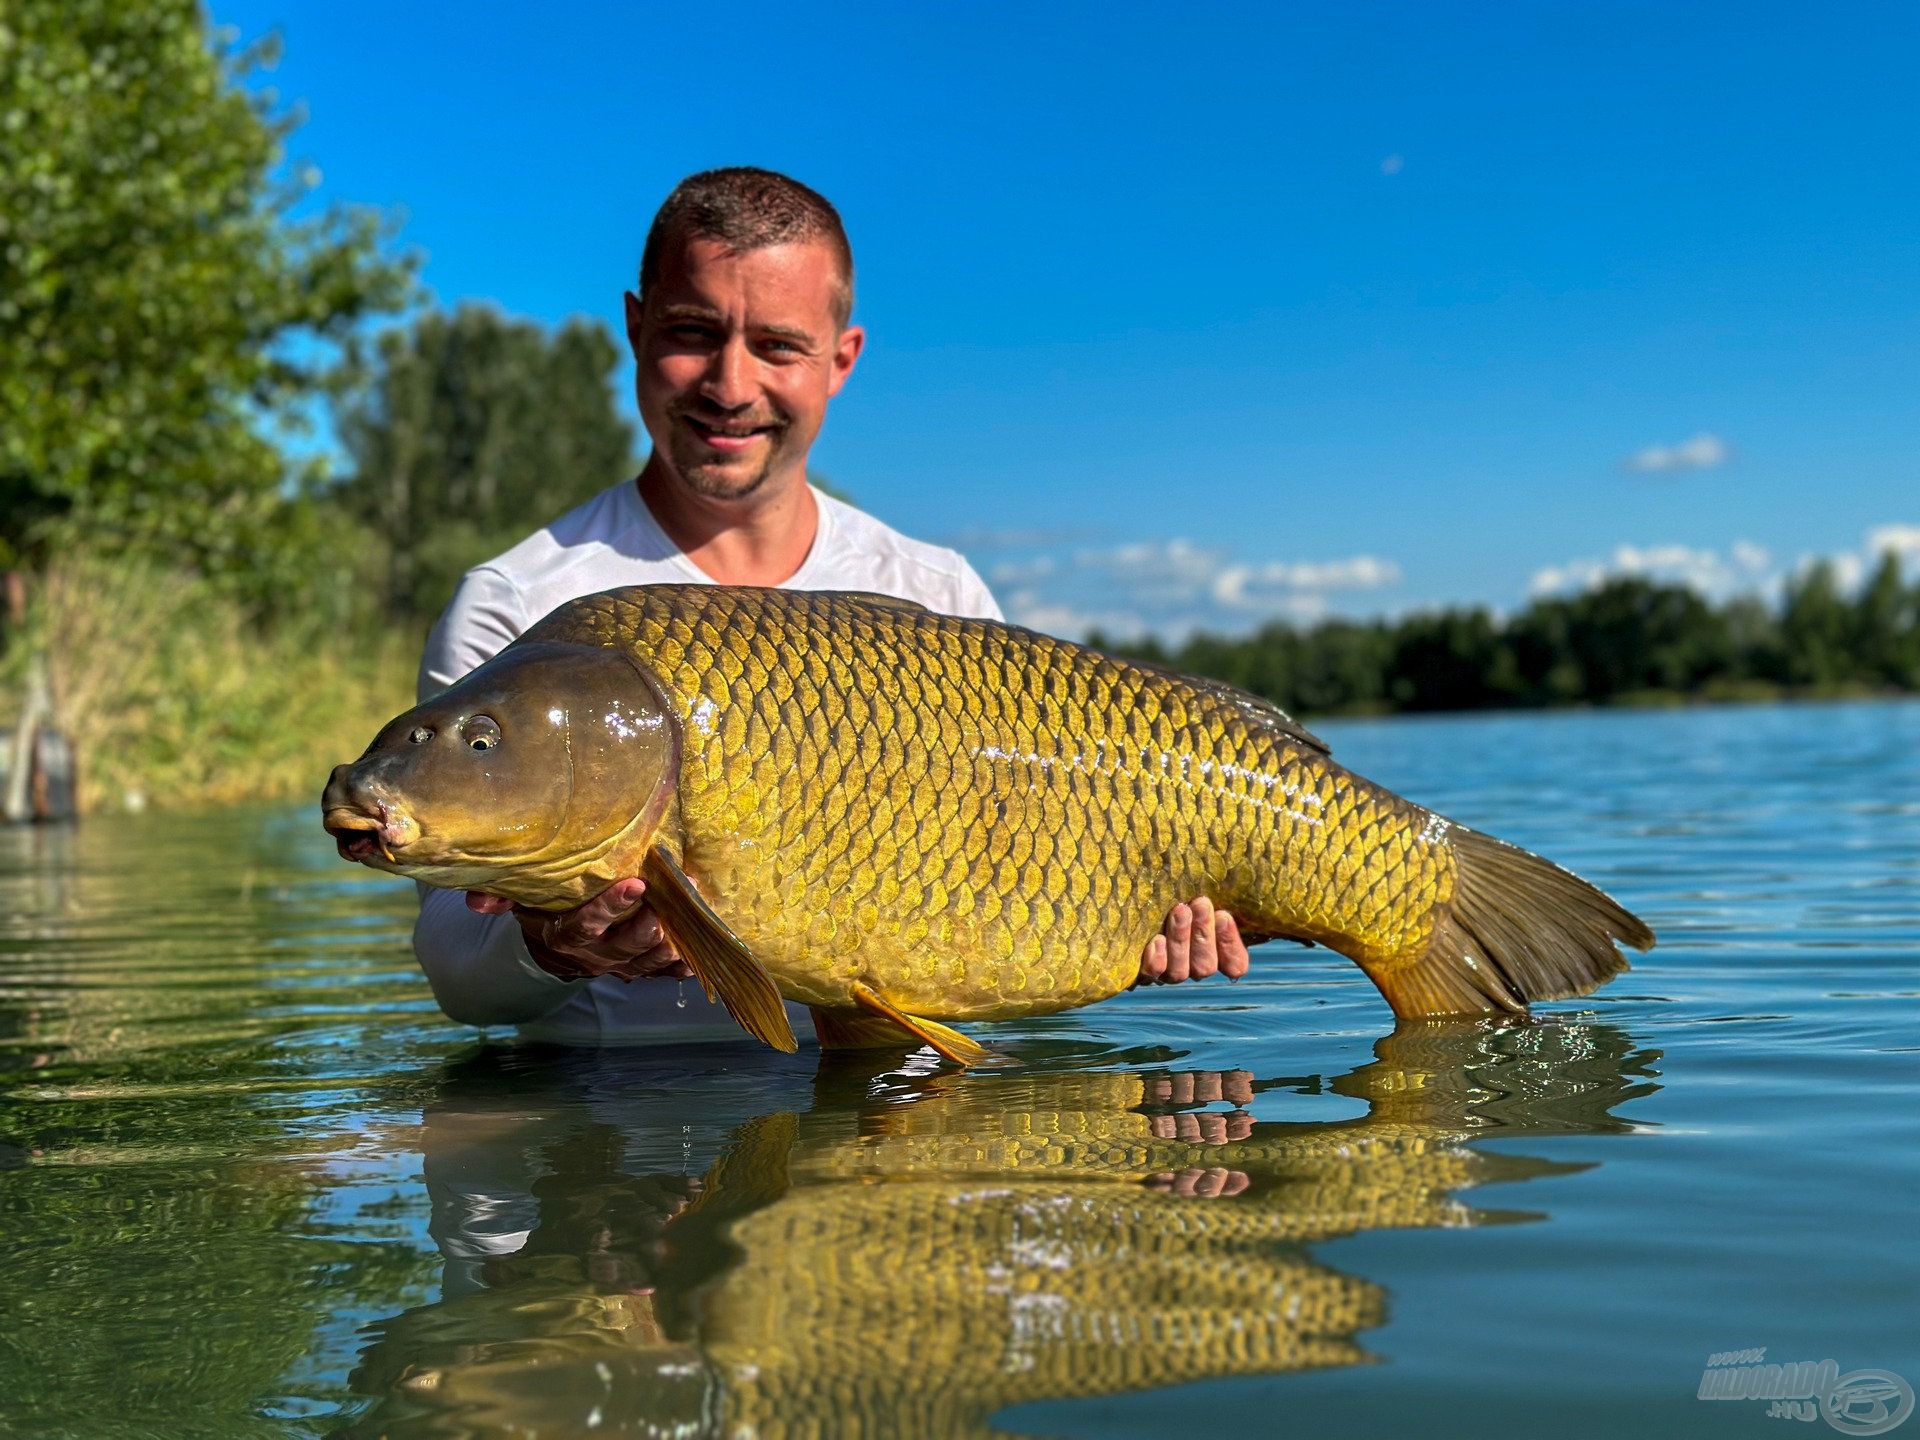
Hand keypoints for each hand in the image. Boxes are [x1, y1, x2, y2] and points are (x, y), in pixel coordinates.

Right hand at [465, 878, 691, 981]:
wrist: (560, 948)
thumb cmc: (546, 909)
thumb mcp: (524, 900)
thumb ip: (503, 896)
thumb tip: (477, 901)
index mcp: (567, 935)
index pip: (587, 924)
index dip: (610, 906)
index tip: (634, 883)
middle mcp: (597, 955)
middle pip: (628, 945)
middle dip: (654, 923)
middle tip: (677, 897)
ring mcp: (623, 966)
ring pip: (652, 960)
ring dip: (676, 941)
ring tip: (695, 913)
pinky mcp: (644, 970)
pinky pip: (667, 973)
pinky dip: (685, 964)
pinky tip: (701, 951)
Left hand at [1137, 896, 1249, 984]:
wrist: (1134, 900)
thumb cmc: (1180, 888)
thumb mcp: (1204, 889)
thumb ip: (1223, 890)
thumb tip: (1254, 860)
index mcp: (1217, 953)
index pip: (1235, 964)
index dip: (1231, 944)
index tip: (1224, 915)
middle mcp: (1193, 967)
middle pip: (1205, 966)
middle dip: (1204, 934)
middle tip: (1201, 904)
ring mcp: (1168, 972)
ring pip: (1180, 972)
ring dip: (1181, 939)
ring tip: (1179, 910)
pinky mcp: (1142, 972)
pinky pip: (1152, 975)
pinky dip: (1156, 960)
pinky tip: (1156, 940)